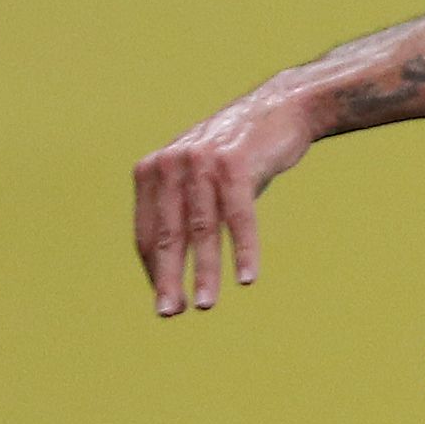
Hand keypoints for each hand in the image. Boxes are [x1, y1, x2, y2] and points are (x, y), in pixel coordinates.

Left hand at [133, 90, 317, 315]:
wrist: (277, 109)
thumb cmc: (236, 156)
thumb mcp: (197, 179)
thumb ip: (179, 212)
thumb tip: (165, 272)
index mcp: (153, 171)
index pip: (147, 233)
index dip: (155, 270)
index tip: (165, 300)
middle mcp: (171, 164)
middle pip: (168, 234)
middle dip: (169, 278)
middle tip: (169, 313)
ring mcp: (202, 162)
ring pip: (202, 229)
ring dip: (204, 271)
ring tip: (204, 304)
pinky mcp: (235, 164)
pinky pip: (238, 217)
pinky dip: (243, 250)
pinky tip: (246, 278)